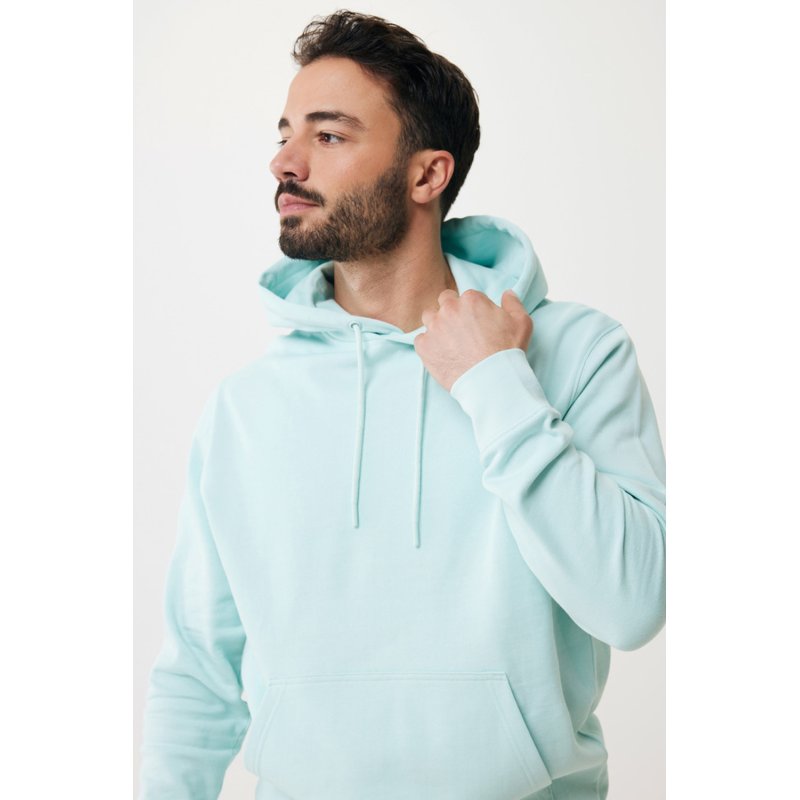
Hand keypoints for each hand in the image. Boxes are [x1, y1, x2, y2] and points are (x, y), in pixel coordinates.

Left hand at [414, 288, 533, 391]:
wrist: (491, 381)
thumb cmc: (507, 352)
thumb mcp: (521, 323)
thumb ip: (513, 303)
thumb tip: (507, 293)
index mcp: (471, 299)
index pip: (466, 297)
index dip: (471, 309)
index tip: (475, 323)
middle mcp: (449, 309)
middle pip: (444, 302)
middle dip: (451, 312)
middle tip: (460, 330)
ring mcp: (434, 327)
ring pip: (429, 318)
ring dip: (436, 325)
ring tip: (448, 341)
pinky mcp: (424, 346)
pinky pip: (421, 340)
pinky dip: (428, 346)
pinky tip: (441, 354)